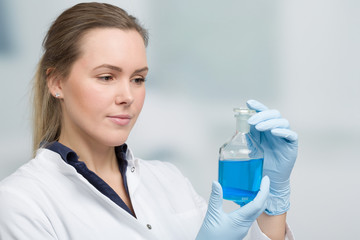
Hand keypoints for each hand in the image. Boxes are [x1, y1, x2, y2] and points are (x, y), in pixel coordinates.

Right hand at [196, 176, 269, 239]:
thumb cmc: (210, 237)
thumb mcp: (212, 215)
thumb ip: (215, 198)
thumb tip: (216, 183)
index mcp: (241, 221)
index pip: (258, 204)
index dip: (263, 190)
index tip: (265, 180)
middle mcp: (245, 225)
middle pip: (260, 207)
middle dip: (264, 193)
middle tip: (262, 181)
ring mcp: (243, 227)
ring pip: (256, 211)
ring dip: (258, 199)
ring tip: (255, 188)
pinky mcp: (239, 228)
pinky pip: (249, 215)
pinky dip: (250, 205)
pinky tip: (243, 200)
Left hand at [246, 99, 297, 214]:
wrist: (269, 179)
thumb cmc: (260, 162)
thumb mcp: (251, 147)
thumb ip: (248, 136)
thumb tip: (239, 125)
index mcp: (266, 128)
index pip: (264, 112)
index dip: (258, 106)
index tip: (249, 103)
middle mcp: (276, 129)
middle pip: (274, 114)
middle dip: (262, 115)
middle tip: (252, 121)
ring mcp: (285, 136)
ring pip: (282, 121)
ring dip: (270, 122)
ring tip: (260, 127)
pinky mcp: (292, 145)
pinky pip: (291, 134)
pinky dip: (283, 131)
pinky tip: (274, 132)